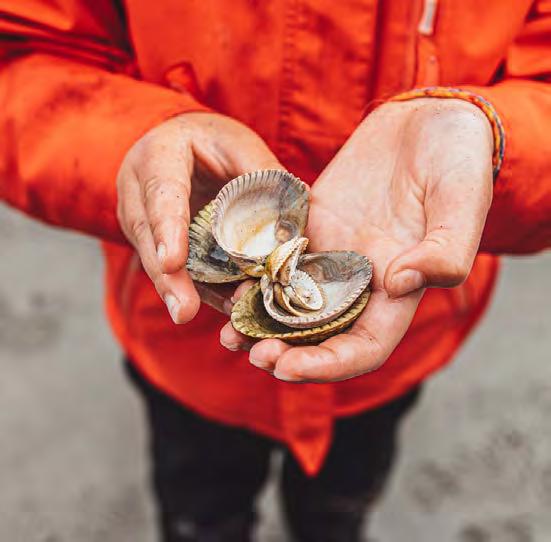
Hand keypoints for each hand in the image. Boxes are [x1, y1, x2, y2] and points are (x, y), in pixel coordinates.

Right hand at [117, 112, 281, 322]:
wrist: (182, 144)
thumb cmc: (213, 142)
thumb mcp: (241, 146)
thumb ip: (262, 179)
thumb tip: (290, 229)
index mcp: (159, 156)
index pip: (162, 193)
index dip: (167, 228)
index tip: (171, 262)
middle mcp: (138, 190)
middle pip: (149, 236)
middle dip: (167, 276)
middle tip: (182, 310)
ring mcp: (140, 219)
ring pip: (153, 258)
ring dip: (174, 290)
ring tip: (187, 315)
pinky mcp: (151, 241)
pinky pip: (170, 267)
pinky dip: (193, 288)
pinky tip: (215, 306)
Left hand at [221, 98, 493, 380]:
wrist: (425, 121)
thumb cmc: (456, 157)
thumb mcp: (462, 199)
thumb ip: (445, 248)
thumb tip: (401, 283)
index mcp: (400, 288)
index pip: (364, 347)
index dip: (328, 365)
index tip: (287, 369)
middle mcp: (362, 281)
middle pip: (321, 335)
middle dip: (286, 352)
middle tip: (250, 353)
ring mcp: (332, 255)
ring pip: (293, 304)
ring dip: (262, 323)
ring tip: (229, 332)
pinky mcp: (310, 228)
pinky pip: (278, 260)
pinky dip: (256, 277)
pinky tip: (229, 284)